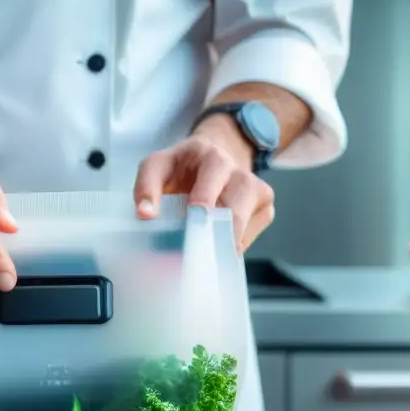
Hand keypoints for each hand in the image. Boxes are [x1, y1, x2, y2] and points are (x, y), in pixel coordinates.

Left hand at [133, 115, 275, 251]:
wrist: (214, 160)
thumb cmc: (182, 168)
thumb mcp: (158, 167)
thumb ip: (146, 186)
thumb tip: (145, 214)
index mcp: (212, 156)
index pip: (213, 175)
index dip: (205, 197)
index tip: (195, 216)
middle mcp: (239, 171)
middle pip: (234, 206)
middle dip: (215, 230)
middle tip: (196, 251)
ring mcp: (256, 189)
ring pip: (244, 223)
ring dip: (221, 242)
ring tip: (203, 254)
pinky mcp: (264, 207)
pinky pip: (250, 235)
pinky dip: (230, 246)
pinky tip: (215, 246)